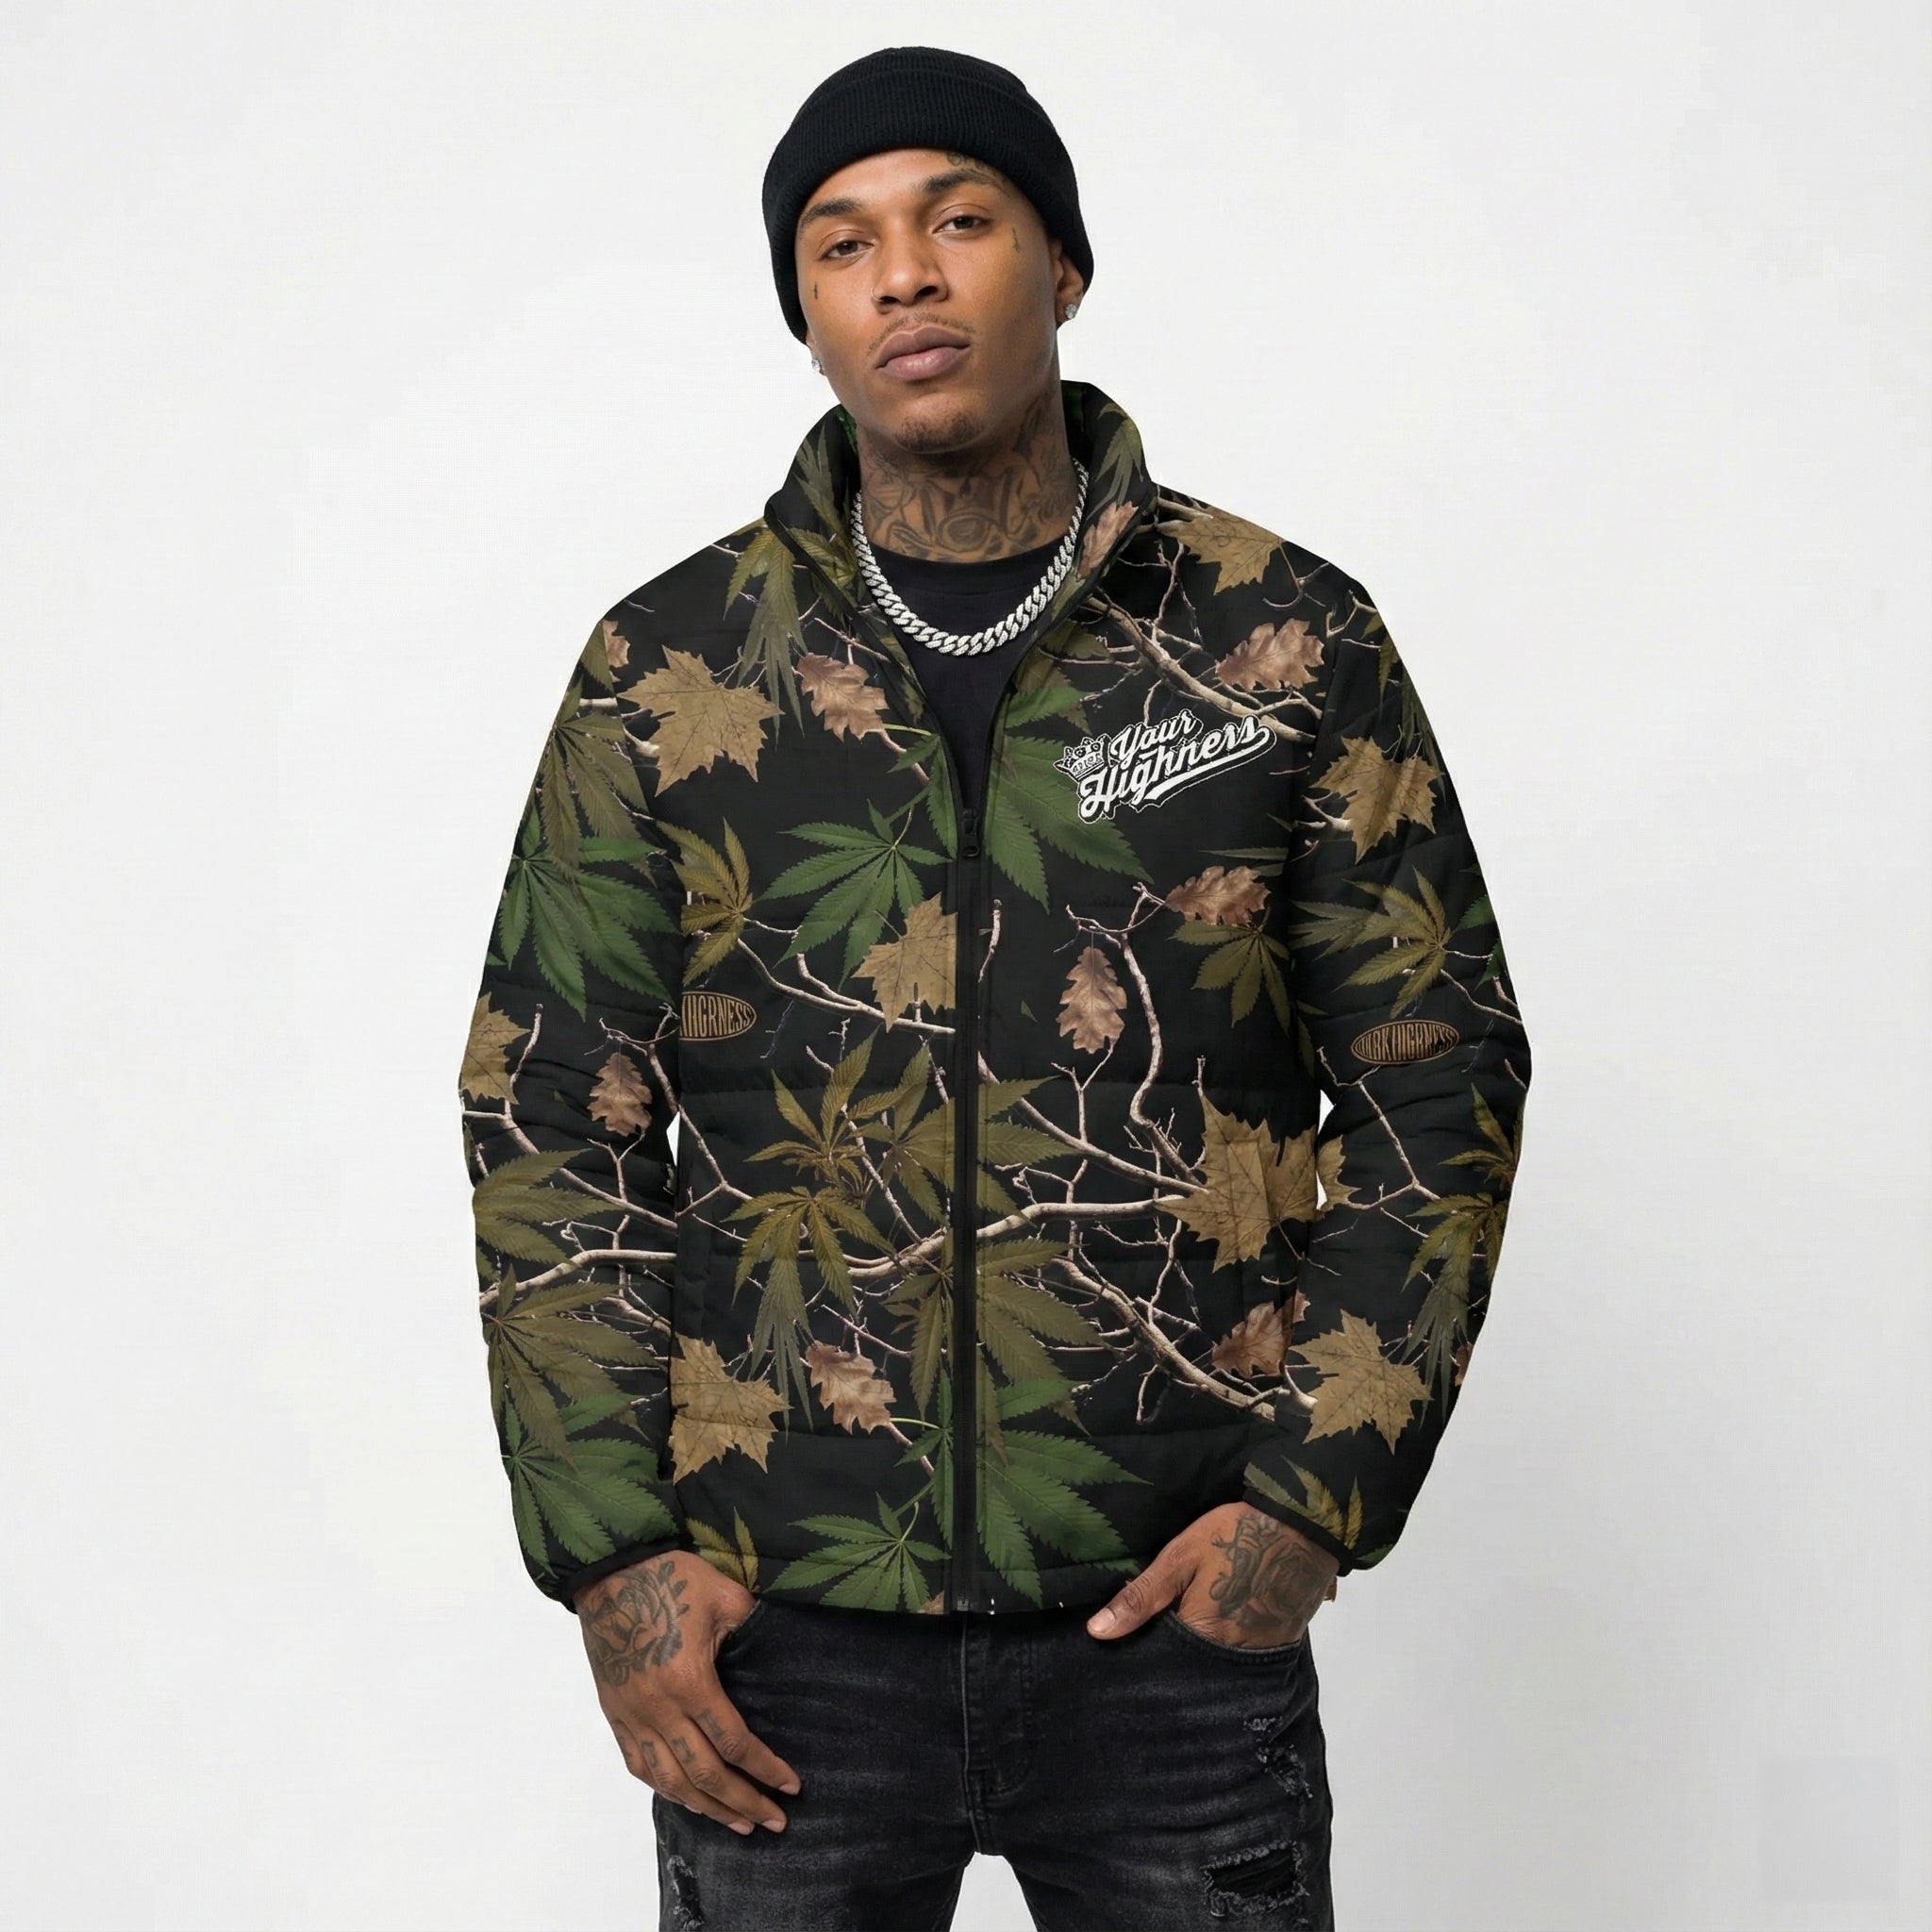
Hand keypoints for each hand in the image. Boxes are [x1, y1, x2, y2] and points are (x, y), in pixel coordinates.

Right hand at [572, 1551, 802, 1834]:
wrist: (610, 1570)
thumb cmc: (671, 1577)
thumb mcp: (724, 1595)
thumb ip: (754, 1627)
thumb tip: (784, 1648)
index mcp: (690, 1682)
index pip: (734, 1742)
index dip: (765, 1769)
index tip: (791, 1787)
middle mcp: (659, 1709)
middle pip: (705, 1775)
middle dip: (743, 1803)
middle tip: (774, 1822)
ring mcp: (633, 1715)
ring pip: (670, 1781)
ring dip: (706, 1808)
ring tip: (738, 1824)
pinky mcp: (614, 1713)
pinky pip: (638, 1765)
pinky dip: (665, 1789)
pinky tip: (686, 1798)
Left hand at [1084, 1503, 1340, 1647]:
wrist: (1305, 1522)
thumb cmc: (1234, 1536)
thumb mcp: (1180, 1556)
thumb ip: (1141, 1596)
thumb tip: (1096, 1634)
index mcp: (1203, 1637)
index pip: (1165, 1662)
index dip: (1150, 1650)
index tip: (1134, 1645)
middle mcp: (1233, 1657)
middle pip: (1196, 1665)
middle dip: (1179, 1654)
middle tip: (1167, 1629)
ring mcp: (1262, 1650)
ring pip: (1223, 1660)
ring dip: (1208, 1648)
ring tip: (1194, 1627)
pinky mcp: (1284, 1639)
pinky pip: (1250, 1651)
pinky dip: (1236, 1640)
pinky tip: (1228, 1621)